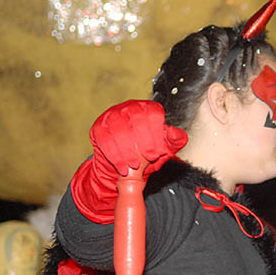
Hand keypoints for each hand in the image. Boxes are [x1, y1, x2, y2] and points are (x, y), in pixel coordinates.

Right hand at [71, 100, 186, 222]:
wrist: (127, 163)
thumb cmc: (148, 151)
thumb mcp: (165, 146)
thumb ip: (175, 140)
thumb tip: (176, 133)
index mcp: (149, 108)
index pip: (153, 114)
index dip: (156, 134)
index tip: (159, 152)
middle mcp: (130, 107)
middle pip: (135, 120)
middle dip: (143, 142)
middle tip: (149, 159)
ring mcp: (113, 115)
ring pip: (119, 130)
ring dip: (127, 151)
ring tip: (134, 166)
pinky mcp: (99, 127)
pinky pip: (104, 139)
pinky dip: (114, 156)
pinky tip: (122, 167)